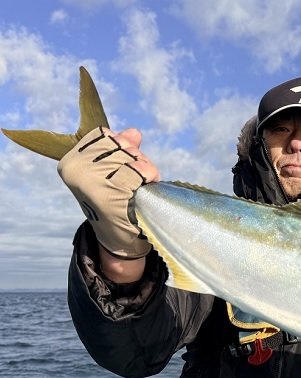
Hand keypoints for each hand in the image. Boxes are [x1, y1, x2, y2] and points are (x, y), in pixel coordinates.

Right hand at [58, 127, 159, 281]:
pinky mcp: (111, 193)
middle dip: (137, 157)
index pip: (104, 135)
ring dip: (146, 167)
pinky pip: (138, 170)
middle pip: (120, 144)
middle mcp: (77, 169)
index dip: (123, 145)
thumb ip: (122, 149)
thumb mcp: (113, 172)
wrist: (120, 242)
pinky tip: (148, 186)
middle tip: (139, 178)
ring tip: (143, 184)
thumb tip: (134, 133)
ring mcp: (92, 181)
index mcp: (70, 163)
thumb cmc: (116, 205)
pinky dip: (149, 175)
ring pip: (131, 155)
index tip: (127, 164)